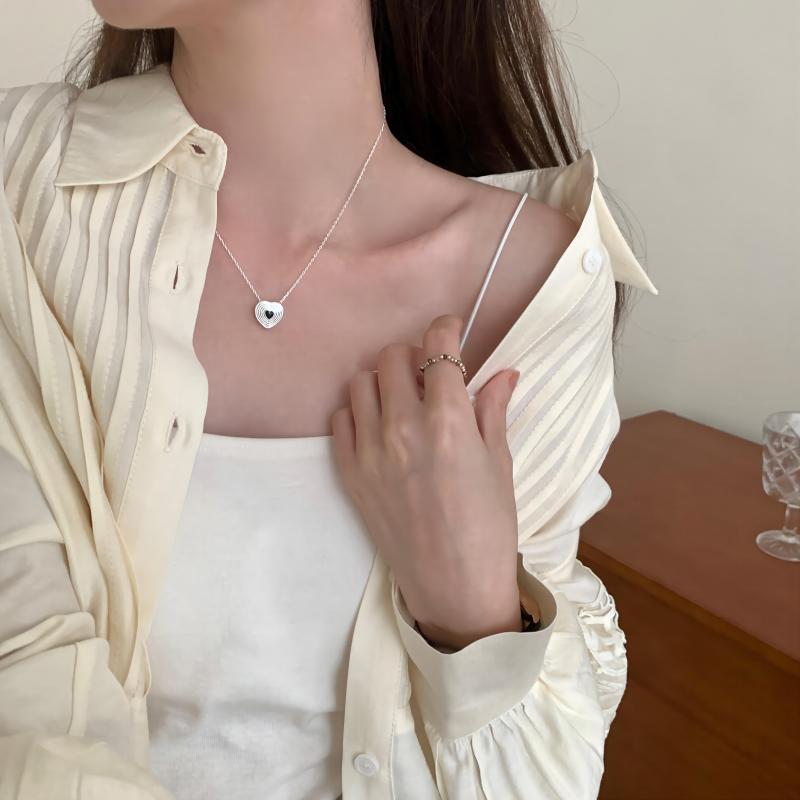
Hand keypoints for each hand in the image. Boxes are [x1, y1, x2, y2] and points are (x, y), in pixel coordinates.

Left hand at [330, 314, 521, 650]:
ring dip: (383, 378)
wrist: (454, 585)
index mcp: (449, 421)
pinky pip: (341, 419)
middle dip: (413, 352)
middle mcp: (403, 427)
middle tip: (428, 370)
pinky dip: (358, 410)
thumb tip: (503, 372)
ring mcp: (370, 450)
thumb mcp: (500, 463)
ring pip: (361, 382)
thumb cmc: (489, 526)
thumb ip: (493, 409)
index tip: (450, 329)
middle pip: (392, 356)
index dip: (445, 328)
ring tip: (401, 395)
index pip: (437, 348)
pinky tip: (379, 423)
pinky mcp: (350, 473)